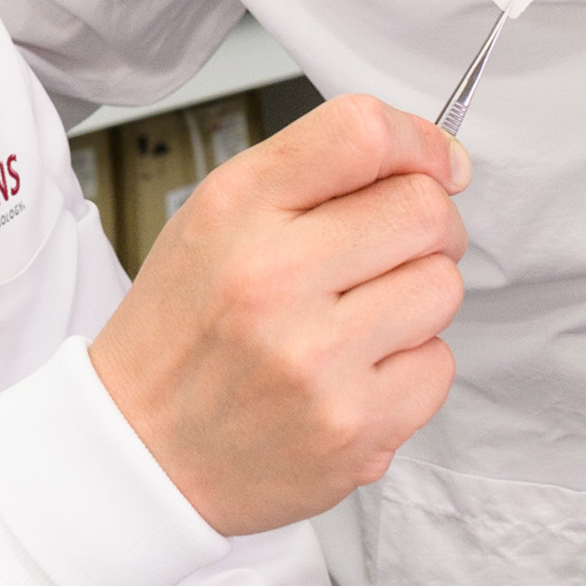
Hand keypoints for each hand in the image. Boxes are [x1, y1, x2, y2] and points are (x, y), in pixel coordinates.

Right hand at [88, 95, 467, 535]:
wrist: (142, 452)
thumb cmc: (185, 331)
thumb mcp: (216, 218)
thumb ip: (314, 173)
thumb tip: (434, 161)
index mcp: (237, 212)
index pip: (360, 133)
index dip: (418, 140)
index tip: (436, 163)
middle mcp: (274, 279)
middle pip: (424, 210)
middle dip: (427, 224)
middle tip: (390, 250)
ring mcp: (317, 360)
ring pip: (443, 286)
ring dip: (417, 296)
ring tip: (360, 317)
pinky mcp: (354, 429)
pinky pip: (439, 365)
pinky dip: (411, 365)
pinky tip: (355, 371)